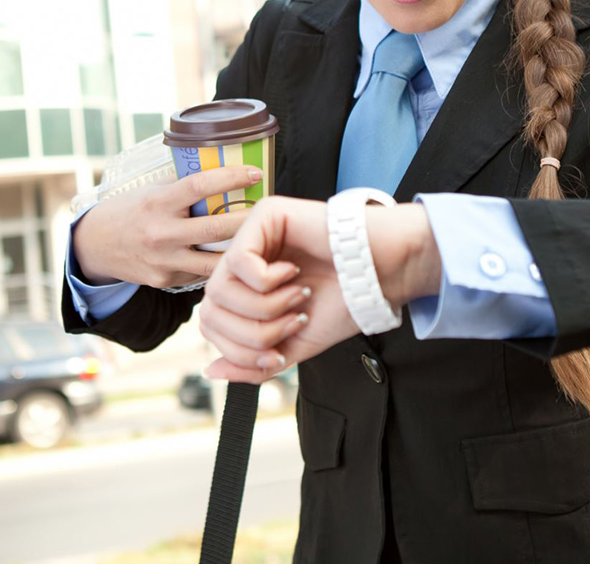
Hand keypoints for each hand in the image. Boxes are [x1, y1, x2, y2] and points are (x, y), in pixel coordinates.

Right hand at [72, 165, 263, 288]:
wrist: (95, 246)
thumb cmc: (128, 211)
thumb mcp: (150, 191)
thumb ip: (180, 185)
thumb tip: (220, 168)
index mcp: (157, 203)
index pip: (199, 186)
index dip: (231, 178)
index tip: (255, 173)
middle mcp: (161, 233)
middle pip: (216, 229)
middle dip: (248, 220)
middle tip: (270, 212)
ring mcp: (164, 261)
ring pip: (215, 261)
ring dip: (241, 251)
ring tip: (263, 241)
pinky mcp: (166, 281)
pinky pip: (201, 274)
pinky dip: (219, 265)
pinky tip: (237, 260)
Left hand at [199, 196, 441, 382]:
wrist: (379, 274)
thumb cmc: (343, 302)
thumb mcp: (292, 344)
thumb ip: (253, 363)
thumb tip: (212, 372)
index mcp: (245, 288)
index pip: (212, 325)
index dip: (239, 350)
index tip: (278, 354)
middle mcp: (242, 260)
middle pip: (211, 311)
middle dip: (253, 334)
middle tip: (294, 322)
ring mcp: (250, 236)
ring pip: (220, 289)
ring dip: (264, 307)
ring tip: (299, 297)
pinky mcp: (263, 216)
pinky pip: (239, 262)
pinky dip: (267, 282)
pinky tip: (294, 272)